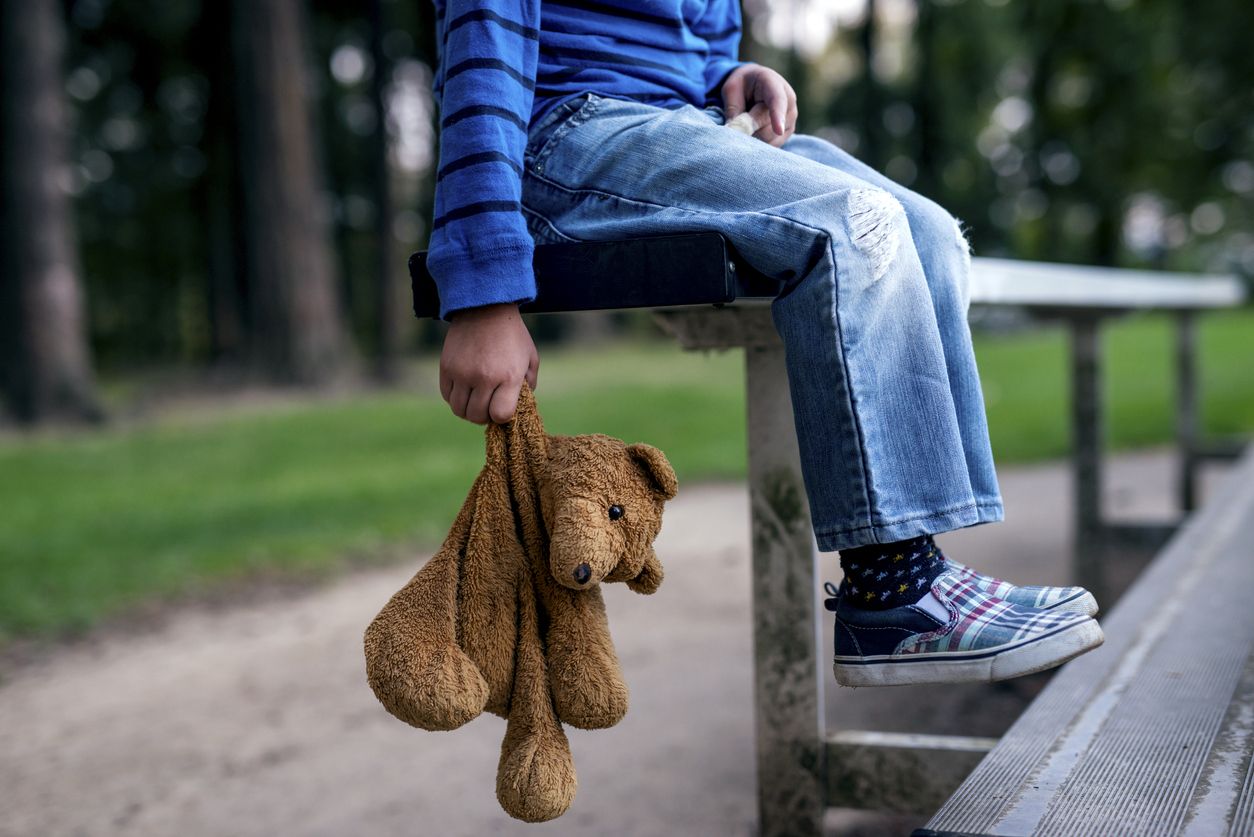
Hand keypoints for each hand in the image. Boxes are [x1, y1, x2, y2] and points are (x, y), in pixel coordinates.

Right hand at [439, 303, 538, 423]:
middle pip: (478, 416)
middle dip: (484, 416)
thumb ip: (528, 384)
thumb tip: (519, 406)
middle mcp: (484, 377)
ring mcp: (463, 373)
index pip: (500, 415)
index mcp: (509, 376)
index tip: (502, 408)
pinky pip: (447, 396)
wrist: (485, 308)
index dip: (501, 417)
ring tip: (475, 400)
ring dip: (468, 410)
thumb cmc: (512, 335)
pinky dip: (455, 398)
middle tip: (488, 407)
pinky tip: (464, 389)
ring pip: (459, 410)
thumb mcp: (530, 357)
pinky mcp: (447, 367)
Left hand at [720, 64, 797, 147]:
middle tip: (736, 121)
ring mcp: (790, 119)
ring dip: (753, 137)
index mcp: (773, 83)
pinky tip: (753, 130)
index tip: (778, 130)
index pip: (777, 101)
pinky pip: (771, 146)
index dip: (777, 116)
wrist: (753, 86)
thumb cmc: (741, 87)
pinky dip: (758, 143)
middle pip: (768, 127)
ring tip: (747, 122)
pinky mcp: (787, 133)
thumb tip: (733, 131)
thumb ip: (733, 109)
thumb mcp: (731, 90)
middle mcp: (789, 101)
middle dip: (749, 129)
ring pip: (769, 139)